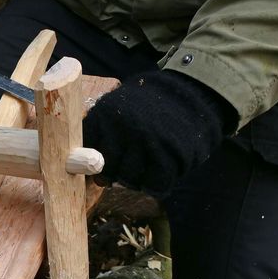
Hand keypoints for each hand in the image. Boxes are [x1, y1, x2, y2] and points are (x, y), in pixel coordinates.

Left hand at [83, 71, 235, 197]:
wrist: (193, 93)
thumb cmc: (149, 107)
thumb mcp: (119, 108)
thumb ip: (103, 134)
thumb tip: (91, 173)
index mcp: (104, 115)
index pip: (84, 153)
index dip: (93, 164)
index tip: (102, 166)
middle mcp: (122, 129)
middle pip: (107, 171)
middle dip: (116, 174)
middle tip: (128, 166)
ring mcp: (146, 143)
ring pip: (129, 180)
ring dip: (137, 180)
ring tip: (147, 166)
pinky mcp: (169, 156)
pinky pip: (154, 186)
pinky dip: (156, 185)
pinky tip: (160, 175)